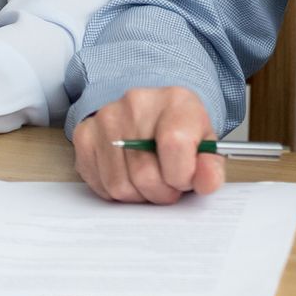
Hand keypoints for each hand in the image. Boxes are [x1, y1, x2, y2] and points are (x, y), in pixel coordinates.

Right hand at [72, 87, 222, 203]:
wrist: (153, 115)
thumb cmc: (180, 132)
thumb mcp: (205, 145)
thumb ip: (211, 167)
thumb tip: (207, 182)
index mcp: (175, 100)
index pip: (175, 145)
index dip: (183, 175)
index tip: (186, 178)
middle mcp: (136, 103)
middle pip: (145, 173)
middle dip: (161, 192)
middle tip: (168, 183)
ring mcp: (106, 118)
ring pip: (120, 185)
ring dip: (138, 194)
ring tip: (149, 178)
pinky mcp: (84, 135)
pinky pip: (99, 184)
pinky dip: (116, 190)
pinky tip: (128, 174)